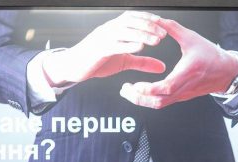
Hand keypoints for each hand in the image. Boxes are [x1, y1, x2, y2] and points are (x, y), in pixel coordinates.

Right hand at [43, 11, 167, 85]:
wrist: (73, 66)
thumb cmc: (98, 61)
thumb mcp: (124, 61)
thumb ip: (143, 62)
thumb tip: (163, 67)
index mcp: (114, 28)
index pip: (133, 18)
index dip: (148, 19)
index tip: (163, 23)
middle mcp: (109, 29)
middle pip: (131, 22)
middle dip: (149, 26)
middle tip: (164, 33)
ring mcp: (102, 38)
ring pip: (124, 31)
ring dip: (142, 34)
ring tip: (157, 40)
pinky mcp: (97, 50)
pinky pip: (114, 44)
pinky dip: (128, 44)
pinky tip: (140, 47)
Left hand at [119, 17, 237, 108]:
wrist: (225, 72)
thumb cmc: (211, 56)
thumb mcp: (192, 38)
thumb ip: (173, 29)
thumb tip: (157, 20)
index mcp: (188, 72)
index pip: (167, 87)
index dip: (151, 89)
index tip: (137, 85)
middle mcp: (184, 87)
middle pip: (159, 101)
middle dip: (139, 98)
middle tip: (125, 89)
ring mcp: (182, 94)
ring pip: (160, 104)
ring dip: (142, 101)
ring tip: (129, 91)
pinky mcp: (181, 96)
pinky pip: (163, 102)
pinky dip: (149, 99)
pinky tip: (141, 91)